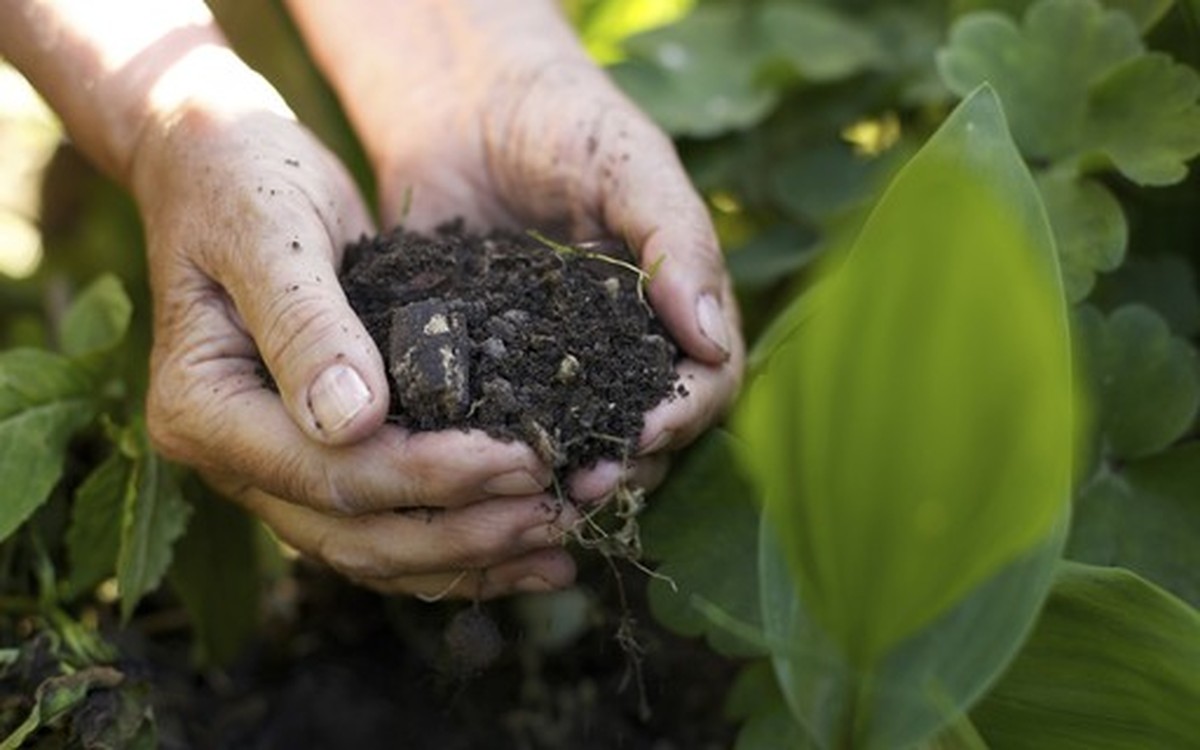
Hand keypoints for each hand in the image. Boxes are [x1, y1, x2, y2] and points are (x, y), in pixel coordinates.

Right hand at [129, 53, 577, 598]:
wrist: (222, 165)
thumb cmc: (243, 180)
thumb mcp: (272, 232)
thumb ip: (306, 324)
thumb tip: (353, 422)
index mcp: (203, 409)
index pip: (328, 473)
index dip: (430, 476)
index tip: (523, 461)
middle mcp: (232, 458)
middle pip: (353, 533)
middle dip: (464, 533)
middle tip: (558, 516)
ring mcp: (273, 468)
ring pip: (373, 548)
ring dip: (469, 556)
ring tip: (559, 546)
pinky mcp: (319, 458)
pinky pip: (386, 523)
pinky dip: (456, 542)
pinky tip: (526, 546)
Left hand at [288, 0, 744, 503]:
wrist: (462, 101)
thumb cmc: (565, 119)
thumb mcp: (631, 166)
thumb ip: (677, 242)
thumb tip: (711, 341)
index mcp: (672, 310)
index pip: (706, 383)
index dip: (685, 416)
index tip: (644, 431)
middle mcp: (620, 349)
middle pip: (646, 431)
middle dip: (622, 464)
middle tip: (581, 485)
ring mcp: (552, 364)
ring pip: (576, 441)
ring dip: (562, 474)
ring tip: (531, 493)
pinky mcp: (485, 366)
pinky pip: (499, 420)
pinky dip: (493, 449)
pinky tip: (471, 466)